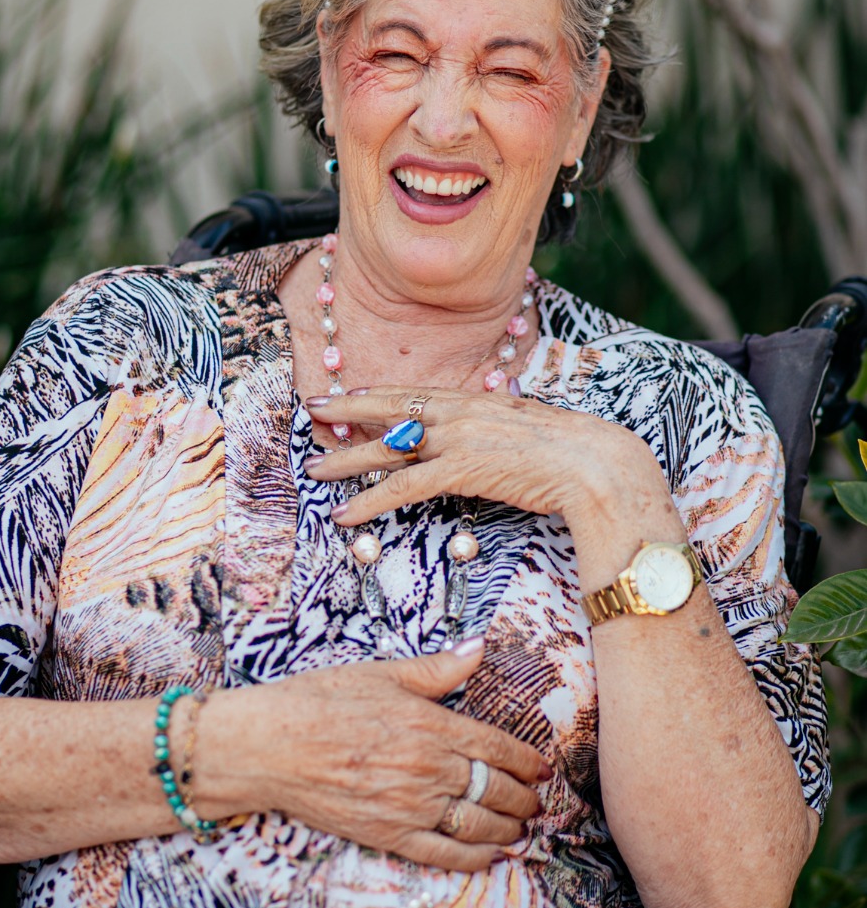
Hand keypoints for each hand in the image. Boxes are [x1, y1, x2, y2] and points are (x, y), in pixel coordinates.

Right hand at [211, 642, 551, 871]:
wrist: (268, 746)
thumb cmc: (317, 701)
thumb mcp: (380, 674)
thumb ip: (435, 669)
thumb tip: (479, 648)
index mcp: (430, 725)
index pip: (498, 748)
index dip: (528, 761)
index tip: (542, 769)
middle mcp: (428, 769)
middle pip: (497, 790)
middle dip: (525, 799)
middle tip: (537, 802)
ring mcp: (410, 806)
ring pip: (479, 825)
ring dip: (508, 829)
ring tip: (520, 828)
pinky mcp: (388, 835)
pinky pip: (445, 855)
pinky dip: (474, 858)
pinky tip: (488, 855)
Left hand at [304, 385, 668, 537]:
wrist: (596, 463)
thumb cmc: (572, 453)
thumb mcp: (526, 431)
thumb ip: (497, 431)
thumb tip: (484, 441)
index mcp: (477, 400)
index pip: (416, 394)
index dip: (378, 394)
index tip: (347, 393)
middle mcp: (462, 412)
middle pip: (391, 409)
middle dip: (347, 409)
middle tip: (311, 408)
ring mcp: (460, 438)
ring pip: (388, 449)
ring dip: (346, 460)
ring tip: (313, 469)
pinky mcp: (462, 469)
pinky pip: (403, 488)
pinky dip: (370, 501)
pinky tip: (346, 513)